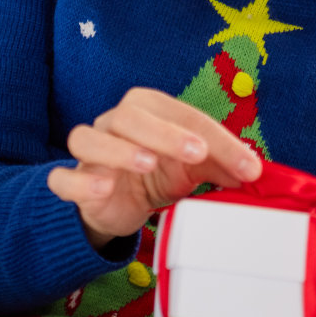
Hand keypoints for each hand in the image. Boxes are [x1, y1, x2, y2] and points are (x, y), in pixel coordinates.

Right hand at [47, 87, 263, 248]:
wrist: (116, 205)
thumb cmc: (155, 175)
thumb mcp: (192, 169)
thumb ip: (221, 164)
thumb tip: (252, 169)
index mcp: (148, 111)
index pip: (182, 115)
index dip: (216, 139)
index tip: (245, 164)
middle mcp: (114, 124)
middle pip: (129, 116)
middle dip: (165, 133)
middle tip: (197, 153)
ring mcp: (89, 153)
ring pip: (88, 138)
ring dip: (118, 150)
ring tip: (147, 164)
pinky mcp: (73, 184)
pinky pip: (63, 178)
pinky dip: (80, 181)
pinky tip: (103, 187)